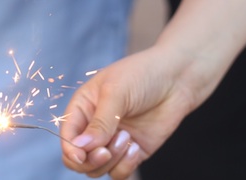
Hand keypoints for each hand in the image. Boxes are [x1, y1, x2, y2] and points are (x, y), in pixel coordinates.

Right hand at [60, 46, 196, 178]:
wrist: (177, 77)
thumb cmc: (142, 74)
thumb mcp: (116, 92)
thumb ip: (99, 122)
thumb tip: (80, 146)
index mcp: (83, 108)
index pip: (68, 136)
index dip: (71, 150)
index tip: (82, 155)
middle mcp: (94, 127)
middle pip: (79, 159)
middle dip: (91, 160)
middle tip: (106, 151)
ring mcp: (113, 141)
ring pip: (98, 169)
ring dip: (112, 160)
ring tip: (128, 139)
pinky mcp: (132, 151)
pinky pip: (119, 172)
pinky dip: (126, 166)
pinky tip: (136, 147)